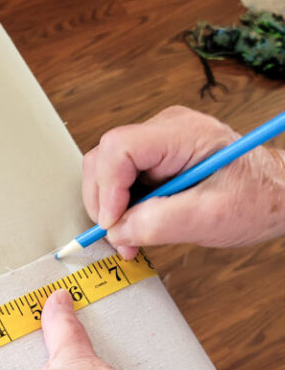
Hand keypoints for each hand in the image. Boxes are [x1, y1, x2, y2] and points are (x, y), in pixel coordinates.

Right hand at [82, 105, 284, 258]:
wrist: (276, 196)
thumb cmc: (257, 199)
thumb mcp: (211, 217)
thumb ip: (160, 223)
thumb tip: (117, 230)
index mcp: (183, 134)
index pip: (120, 148)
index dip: (107, 187)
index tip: (113, 222)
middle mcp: (165, 131)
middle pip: (104, 159)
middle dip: (103, 202)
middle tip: (120, 237)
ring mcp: (157, 145)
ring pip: (106, 171)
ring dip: (110, 209)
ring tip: (130, 238)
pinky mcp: (154, 162)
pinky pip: (121, 181)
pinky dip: (120, 209)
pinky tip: (135, 228)